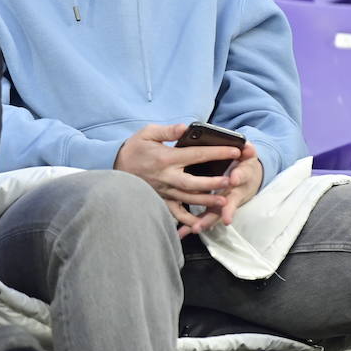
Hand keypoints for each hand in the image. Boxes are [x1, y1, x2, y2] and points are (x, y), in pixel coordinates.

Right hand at [113, 123, 244, 233]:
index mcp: (166, 158)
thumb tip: (186, 127)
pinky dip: (187, 220)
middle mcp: (167, 176)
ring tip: (224, 201)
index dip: (217, 152)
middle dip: (215, 182)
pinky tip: (201, 223)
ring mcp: (164, 190)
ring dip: (206, 201)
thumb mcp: (147, 133)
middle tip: (232, 181)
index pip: (197, 155)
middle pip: (195, 182)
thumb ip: (168, 131)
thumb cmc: (133, 148)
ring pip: (188, 198)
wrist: (115, 166)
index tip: (235, 150)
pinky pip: (175, 212)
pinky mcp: (161, 200)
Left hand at [177, 148, 263, 238]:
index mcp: (242, 175)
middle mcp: (234, 192)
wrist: (248, 179)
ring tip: (197, 228)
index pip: (242, 174)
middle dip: (226, 209)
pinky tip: (184, 232)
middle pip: (231, 202)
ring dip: (207, 221)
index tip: (234, 178)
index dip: (239, 176)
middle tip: (224, 217)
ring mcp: (225, 202)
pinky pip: (205, 218)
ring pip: (217, 213)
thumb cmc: (243, 164)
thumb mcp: (247, 156)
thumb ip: (247, 150)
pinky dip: (195, 225)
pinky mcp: (215, 208)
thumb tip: (247, 146)